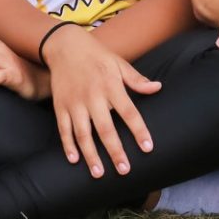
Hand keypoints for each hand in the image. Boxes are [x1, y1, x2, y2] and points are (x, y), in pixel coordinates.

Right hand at [42, 25, 161, 177]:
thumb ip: (137, 79)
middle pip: (106, 129)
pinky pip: (64, 129)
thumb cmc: (97, 56)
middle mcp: (93, 96)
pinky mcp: (60, 106)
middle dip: (115, 151)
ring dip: (91, 155)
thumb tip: (157, 88)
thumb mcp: (119, 64)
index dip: (139, 131)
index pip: (129, 113)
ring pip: (83, 134)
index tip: (148, 147)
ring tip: (99, 173)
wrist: (66, 46)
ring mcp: (75, 103)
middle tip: (124, 170)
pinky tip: (74, 160)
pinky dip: (67, 145)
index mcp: (111, 86)